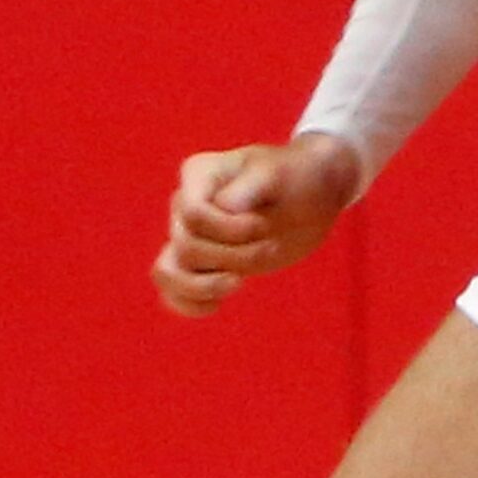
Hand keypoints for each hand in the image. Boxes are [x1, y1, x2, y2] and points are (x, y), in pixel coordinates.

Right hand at [150, 133, 359, 317]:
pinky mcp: (199, 262)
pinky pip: (171, 290)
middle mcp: (186, 203)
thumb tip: (222, 206)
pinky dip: (189, 304)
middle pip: (186, 247)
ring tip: (238, 283)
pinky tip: (217, 304)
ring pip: (166, 272)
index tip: (264, 225)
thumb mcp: (280, 173)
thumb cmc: (296, 176)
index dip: (227, 230)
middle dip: (232, 256)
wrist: (312, 192)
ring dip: (203, 286)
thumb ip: (250, 186)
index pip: (192, 215)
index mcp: (199, 173)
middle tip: (271, 247)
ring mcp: (189, 234)